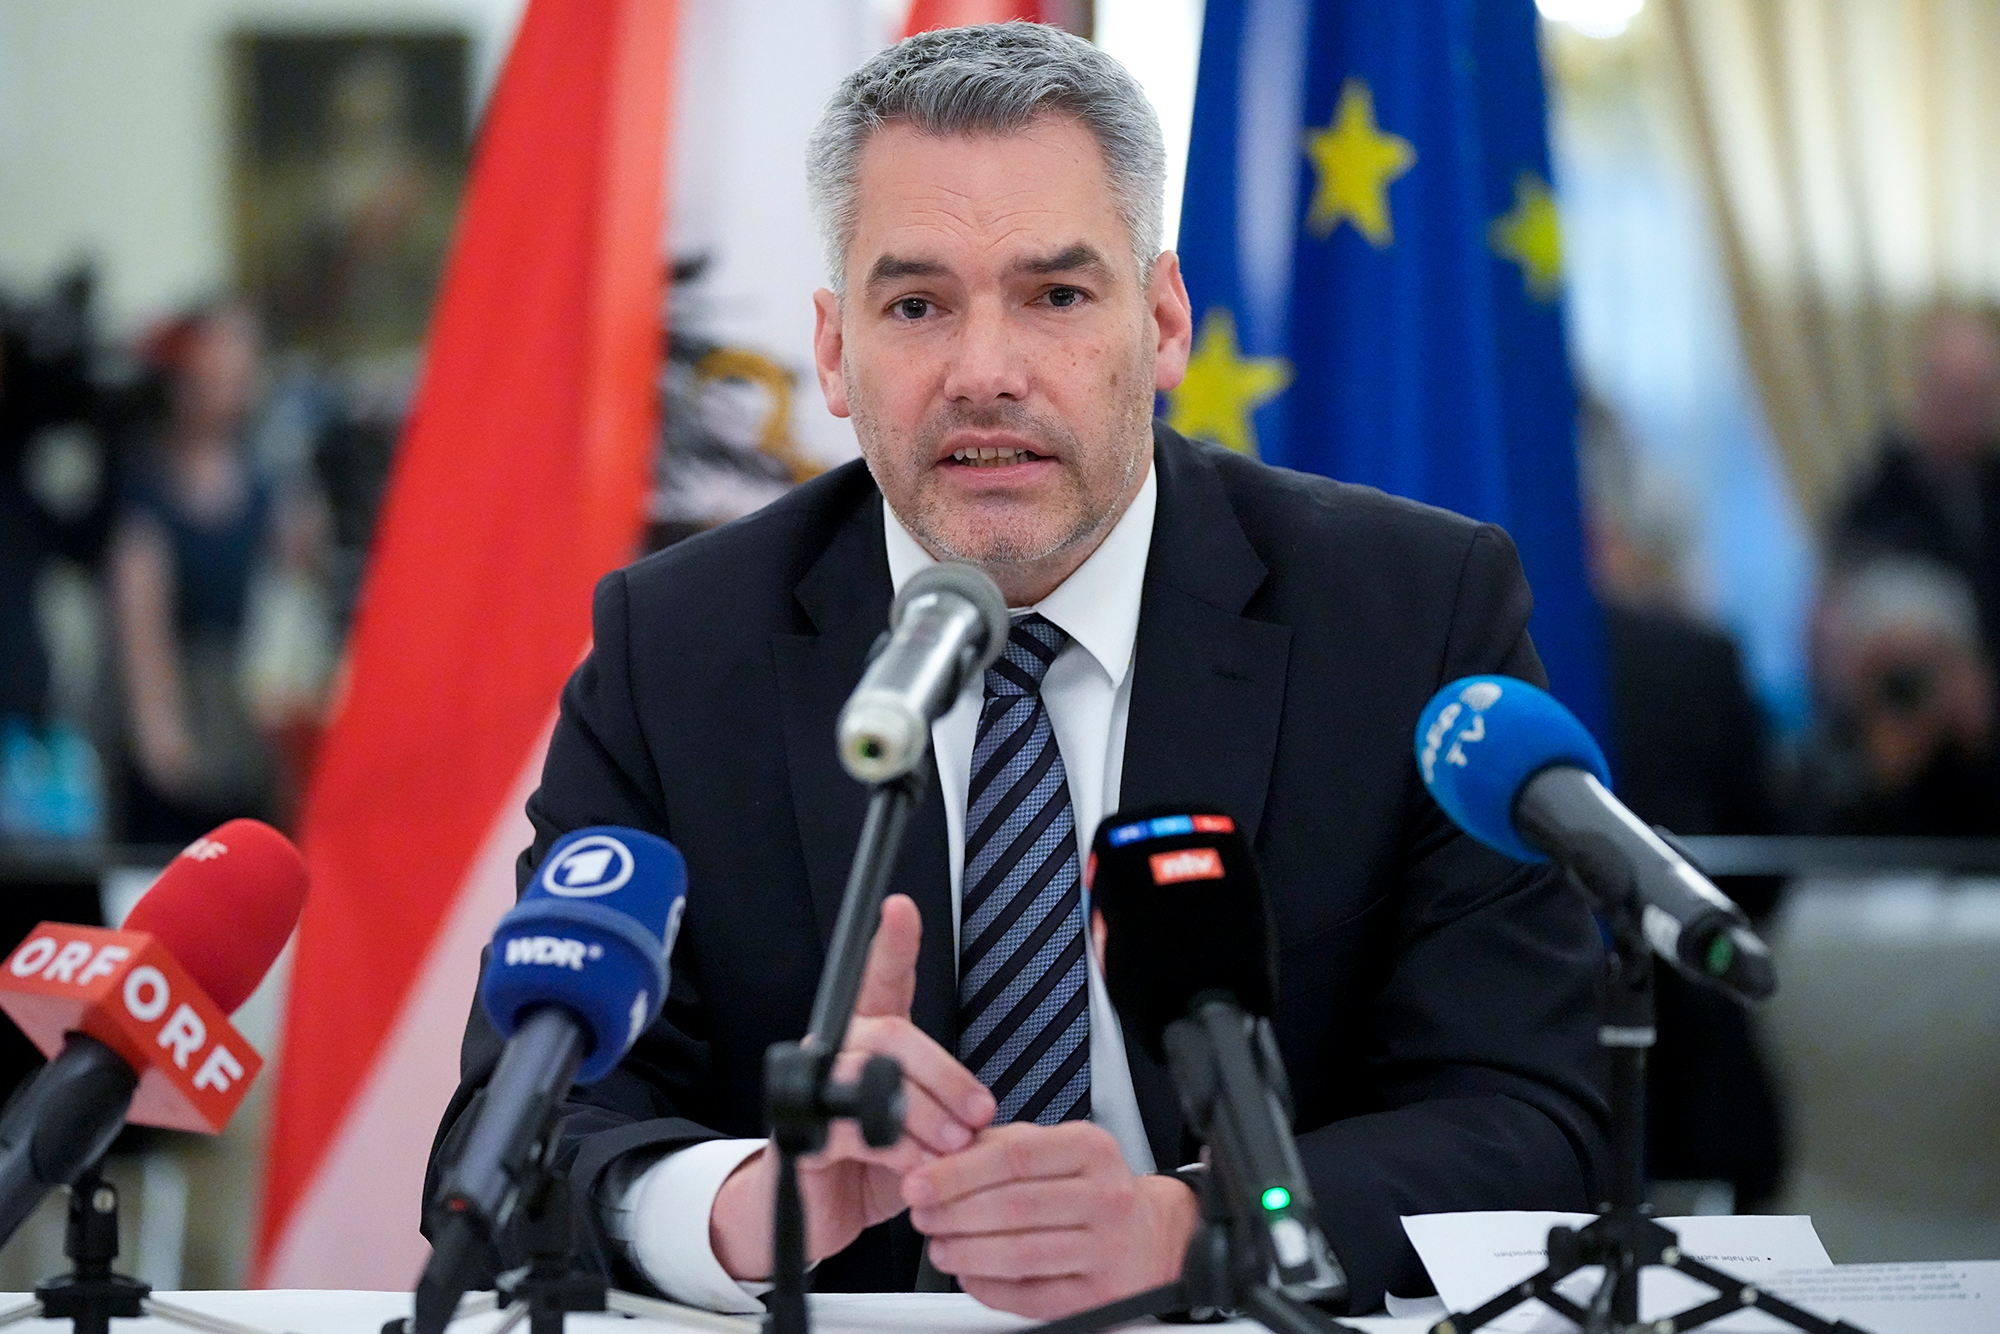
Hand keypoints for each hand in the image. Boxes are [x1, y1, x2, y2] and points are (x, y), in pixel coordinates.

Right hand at [710, 894, 994, 1278]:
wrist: (818, 1218)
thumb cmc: (870, 1169)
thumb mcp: (922, 1138)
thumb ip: (948, 1118)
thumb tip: (985, 1117)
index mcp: (871, 1044)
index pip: (883, 981)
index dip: (892, 943)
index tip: (900, 908)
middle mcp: (837, 1053)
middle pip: (891, 1033)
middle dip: (945, 1075)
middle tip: (977, 1116)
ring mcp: (812, 1090)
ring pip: (871, 1076)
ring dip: (923, 1116)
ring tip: (950, 1149)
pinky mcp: (798, 1133)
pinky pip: (852, 1128)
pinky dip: (896, 1150)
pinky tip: (914, 1167)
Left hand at [904, 1121, 1200, 1318]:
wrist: (1154, 1237)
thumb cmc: (1095, 1189)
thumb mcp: (1061, 1148)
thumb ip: (1003, 1145)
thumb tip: (941, 1154)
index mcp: (1092, 1150)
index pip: (1014, 1156)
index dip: (958, 1171)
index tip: (919, 1181)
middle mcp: (1106, 1198)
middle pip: (1013, 1207)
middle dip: (953, 1213)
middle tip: (922, 1215)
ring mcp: (1107, 1251)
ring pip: (1019, 1255)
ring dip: (965, 1252)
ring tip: (939, 1246)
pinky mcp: (1100, 1298)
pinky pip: (1030, 1296)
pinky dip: (989, 1287)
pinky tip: (969, 1274)